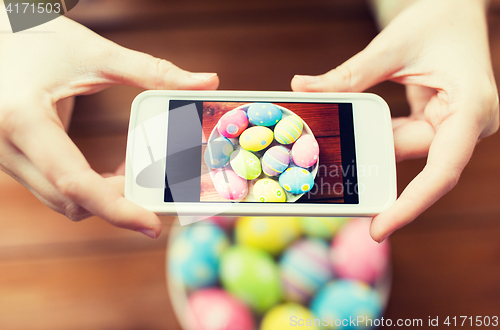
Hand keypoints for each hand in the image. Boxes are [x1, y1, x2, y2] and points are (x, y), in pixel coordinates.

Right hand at [0, 16, 218, 237]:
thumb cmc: (36, 37)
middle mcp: (7, 147)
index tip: (152, 224)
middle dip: (116, 201)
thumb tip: (208, 81)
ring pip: (60, 200)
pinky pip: (54, 189)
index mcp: (23, 119)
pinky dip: (86, 188)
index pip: (75, 182)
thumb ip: (153, 71)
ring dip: (101, 196)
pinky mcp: (13, 159)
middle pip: (70, 201)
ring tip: (134, 171)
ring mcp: (4, 157)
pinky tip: (110, 170)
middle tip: (155, 186)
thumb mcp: (94, 53)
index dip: (117, 208)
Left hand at [291, 0, 498, 240]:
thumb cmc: (438, 18)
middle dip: (377, 173)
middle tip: (337, 195)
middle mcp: (467, 124)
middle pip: (418, 164)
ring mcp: (454, 124)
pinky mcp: (439, 121)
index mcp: (472, 109)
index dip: (411, 205)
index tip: (379, 228)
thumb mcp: (393, 46)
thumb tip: (302, 88)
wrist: (459, 6)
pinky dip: (378, 136)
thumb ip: (351, 74)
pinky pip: (403, 137)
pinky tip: (351, 137)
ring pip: (406, 150)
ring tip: (334, 156)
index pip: (442, 170)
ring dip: (372, 149)